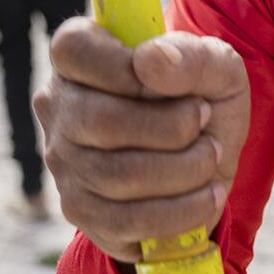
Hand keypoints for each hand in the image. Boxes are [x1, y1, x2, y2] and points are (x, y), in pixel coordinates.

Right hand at [34, 23, 250, 262]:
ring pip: (118, 176)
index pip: (73, 51)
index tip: (180, 87)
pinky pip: (126, 222)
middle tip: (206, 123)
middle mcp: (58, 108)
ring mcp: (63, 163)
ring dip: (185, 169)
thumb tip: (149, 62)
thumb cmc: (202, 97)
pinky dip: (180, 212)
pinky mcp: (79, 211)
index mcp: (78, 57)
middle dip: (173, 128)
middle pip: (102, 122)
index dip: (127, 69)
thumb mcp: (215, 65)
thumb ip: (190, 56)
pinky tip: (208, 195)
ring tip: (211, 156)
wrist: (209, 155)